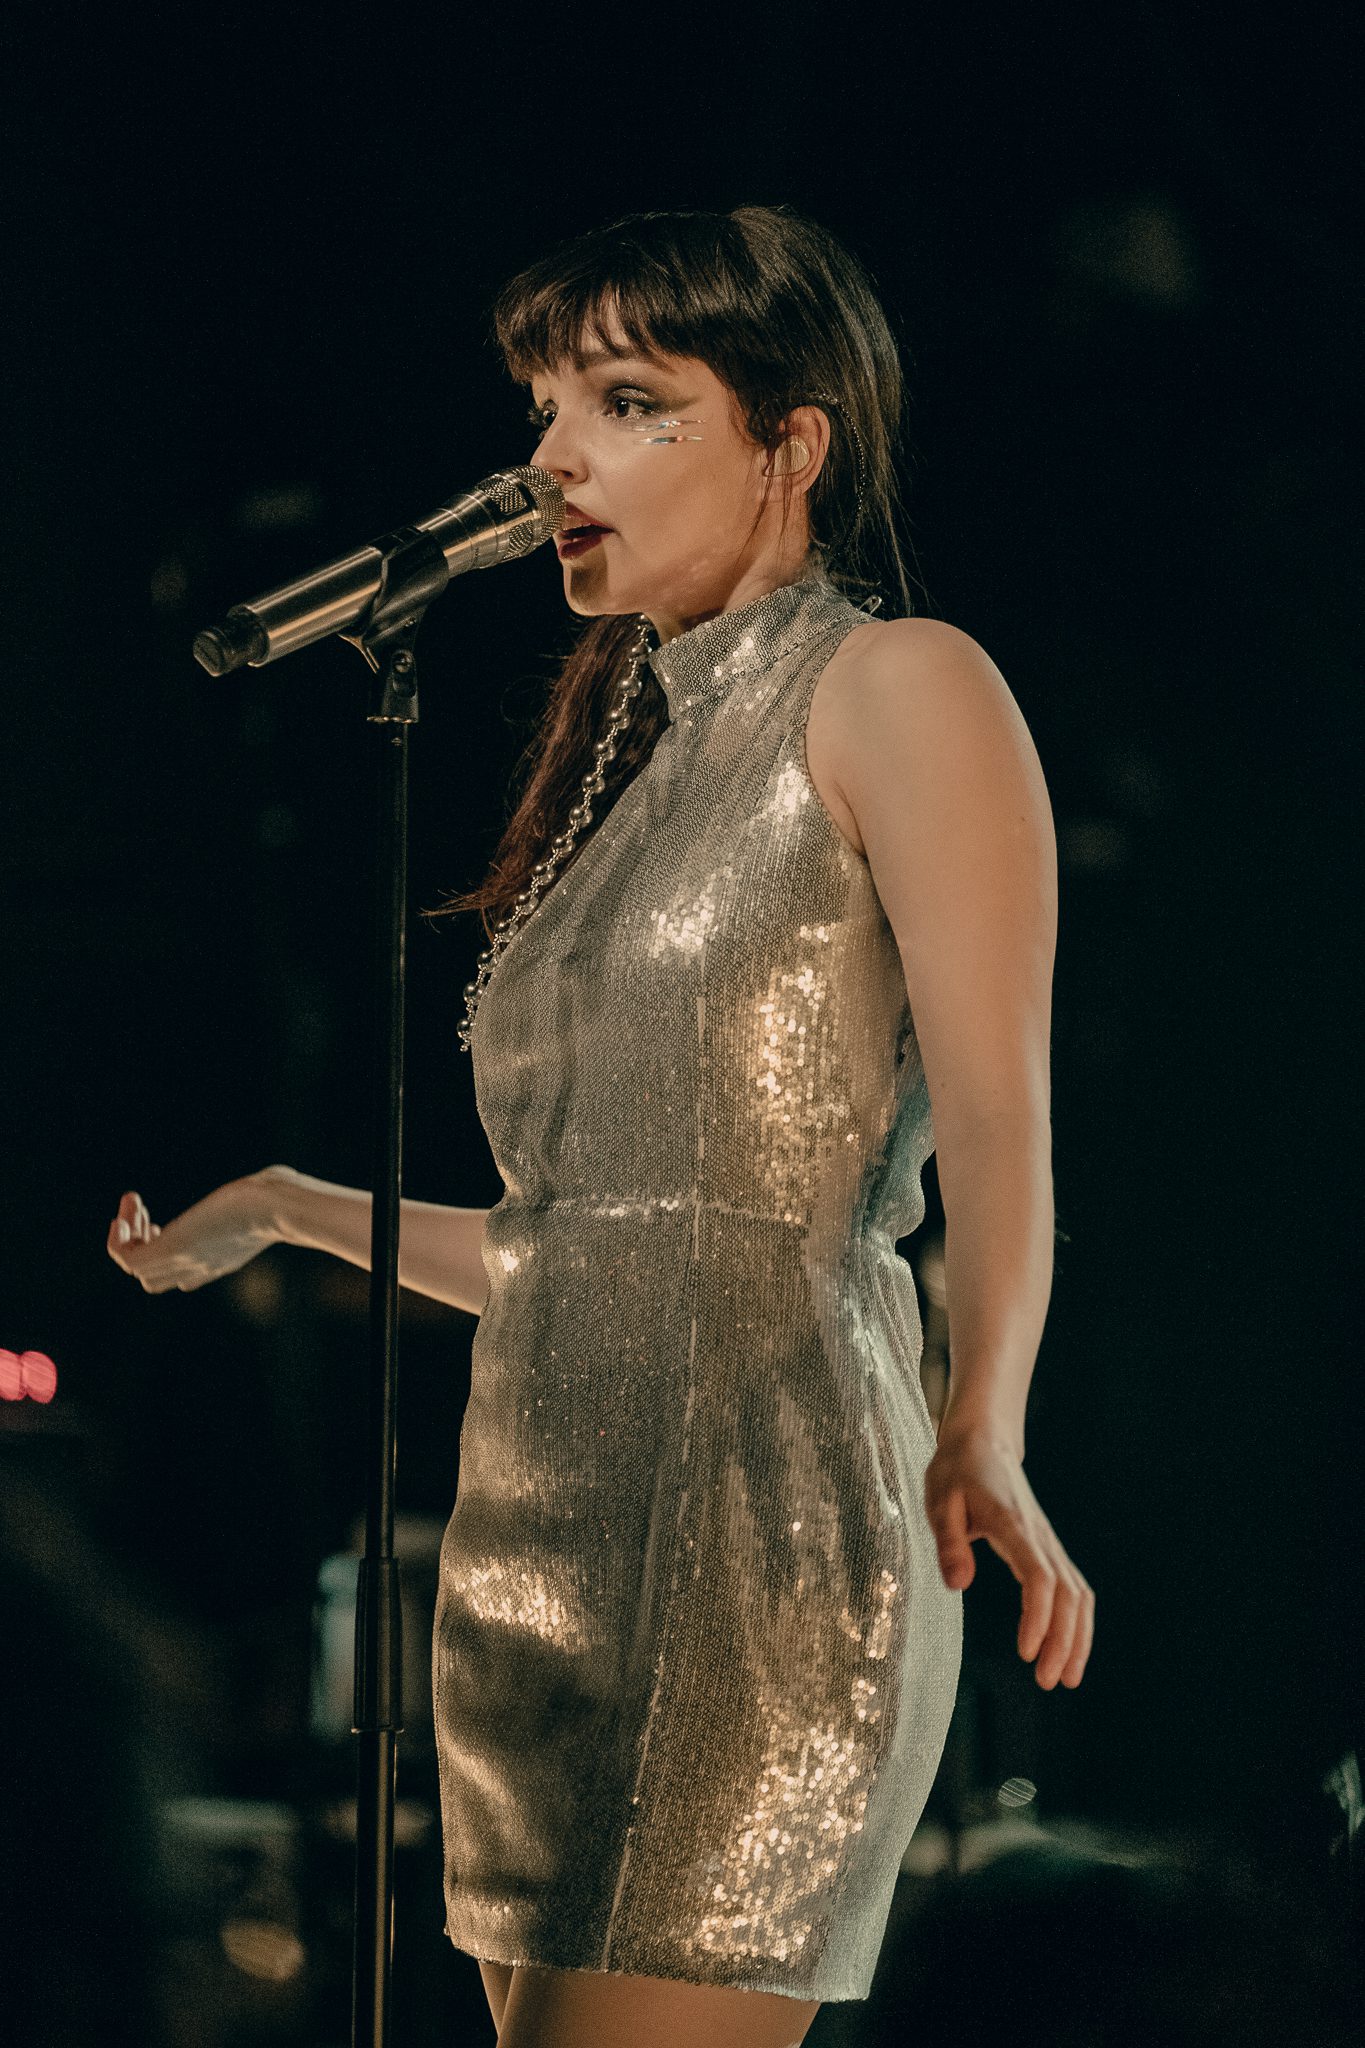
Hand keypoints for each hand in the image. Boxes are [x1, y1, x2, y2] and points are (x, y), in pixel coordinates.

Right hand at [106, 1172, 284, 1293]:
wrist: (278, 1209)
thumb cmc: (281, 1198)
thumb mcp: (267, 1202)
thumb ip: (264, 1198)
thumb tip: (277, 1178)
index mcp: (222, 1259)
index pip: (186, 1279)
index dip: (168, 1256)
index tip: (162, 1224)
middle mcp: (200, 1266)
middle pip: (155, 1280)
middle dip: (142, 1247)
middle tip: (145, 1215)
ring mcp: (184, 1260)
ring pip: (138, 1269)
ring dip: (126, 1237)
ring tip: (131, 1205)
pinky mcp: (171, 1248)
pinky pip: (127, 1258)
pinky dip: (118, 1240)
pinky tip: (126, 1210)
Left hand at [924, 1423, 1093, 1688]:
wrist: (983, 1441)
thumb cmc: (957, 1471)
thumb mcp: (939, 1501)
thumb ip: (948, 1543)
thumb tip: (958, 1586)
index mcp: (1012, 1524)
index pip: (1039, 1576)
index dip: (1038, 1617)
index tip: (1025, 1652)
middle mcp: (1039, 1536)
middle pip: (1067, 1594)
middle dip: (1064, 1641)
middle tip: (1047, 1682)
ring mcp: (1048, 1541)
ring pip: (1078, 1594)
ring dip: (1078, 1637)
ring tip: (1065, 1678)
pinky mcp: (1047, 1547)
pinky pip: (1073, 1588)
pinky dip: (1077, 1622)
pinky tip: (1068, 1649)